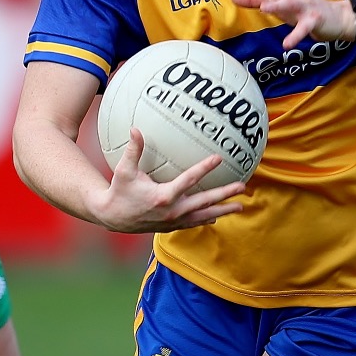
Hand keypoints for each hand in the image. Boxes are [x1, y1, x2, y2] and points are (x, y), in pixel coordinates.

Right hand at [89, 128, 244, 232]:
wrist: (113, 217)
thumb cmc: (119, 191)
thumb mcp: (124, 170)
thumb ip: (133, 150)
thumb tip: (135, 129)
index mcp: (163, 197)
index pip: (189, 180)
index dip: (204, 168)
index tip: (218, 158)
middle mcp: (172, 211)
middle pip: (204, 201)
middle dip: (224, 194)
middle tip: (242, 187)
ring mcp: (173, 221)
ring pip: (203, 216)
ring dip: (223, 210)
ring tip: (240, 206)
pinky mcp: (171, 227)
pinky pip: (194, 223)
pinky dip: (207, 219)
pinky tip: (217, 216)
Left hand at [220, 0, 355, 48]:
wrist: (337, 18)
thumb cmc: (303, 9)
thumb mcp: (278, 4)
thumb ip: (256, 0)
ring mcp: (304, 5)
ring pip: (289, 2)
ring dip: (277, 4)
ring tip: (263, 8)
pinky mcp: (315, 20)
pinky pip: (304, 28)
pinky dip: (295, 36)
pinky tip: (286, 44)